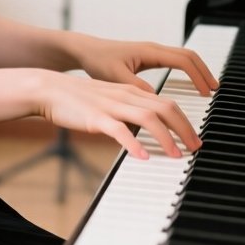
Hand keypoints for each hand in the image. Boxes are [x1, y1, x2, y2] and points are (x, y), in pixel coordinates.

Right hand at [33, 71, 201, 160]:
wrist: (50, 89)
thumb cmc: (79, 98)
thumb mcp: (110, 101)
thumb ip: (129, 112)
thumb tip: (146, 130)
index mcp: (132, 92)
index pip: (167, 103)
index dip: (185, 121)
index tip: (194, 138)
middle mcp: (126, 96)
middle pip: (165, 108)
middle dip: (184, 129)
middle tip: (195, 147)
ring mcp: (112, 106)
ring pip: (148, 117)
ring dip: (166, 137)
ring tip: (175, 154)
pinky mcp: (96, 117)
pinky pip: (119, 130)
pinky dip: (133, 143)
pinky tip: (141, 156)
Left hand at [72, 35, 218, 97]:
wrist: (86, 51)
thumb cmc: (98, 61)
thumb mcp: (116, 77)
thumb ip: (136, 87)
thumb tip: (156, 99)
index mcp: (150, 51)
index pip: (183, 60)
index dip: (198, 75)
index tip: (206, 91)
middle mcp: (154, 49)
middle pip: (189, 56)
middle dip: (204, 72)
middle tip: (214, 90)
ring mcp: (152, 52)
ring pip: (183, 57)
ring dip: (197, 70)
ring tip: (207, 87)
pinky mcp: (148, 58)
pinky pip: (175, 61)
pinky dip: (187, 70)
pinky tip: (188, 83)